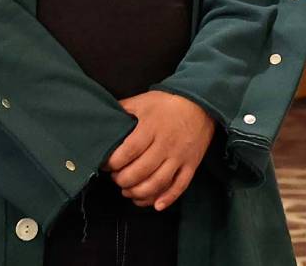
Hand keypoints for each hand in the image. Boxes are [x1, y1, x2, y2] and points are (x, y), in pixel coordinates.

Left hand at [106, 91, 215, 210]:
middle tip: (116, 178)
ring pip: (158, 183)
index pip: (128, 151)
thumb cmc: (168, 103)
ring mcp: (179, 156)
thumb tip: (103, 117)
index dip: (113, 162)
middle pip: (141, 171)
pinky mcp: (191, 164)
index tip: (106, 164)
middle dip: (123, 180)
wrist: (201, 104)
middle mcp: (165, 144)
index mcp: (151, 127)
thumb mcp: (143, 101)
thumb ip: (123, 109)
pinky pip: (180, 186)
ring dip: (139, 193)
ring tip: (129, 191)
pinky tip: (155, 205)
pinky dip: (167, 199)